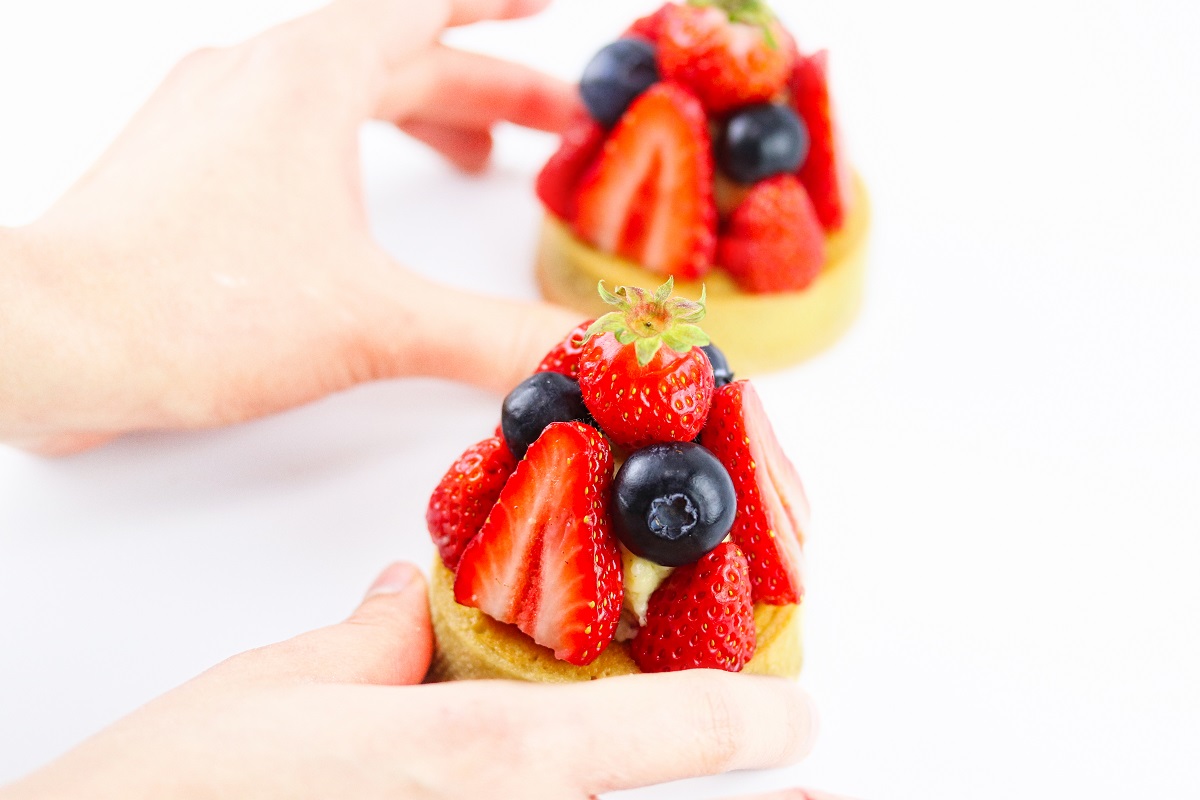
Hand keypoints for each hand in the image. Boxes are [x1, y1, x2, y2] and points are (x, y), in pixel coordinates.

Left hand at [0, 0, 583, 455]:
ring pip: (339, 95)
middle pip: (396, 58)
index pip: (425, 5)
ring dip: (417, 120)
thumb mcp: (373, 321)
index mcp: (310, 76)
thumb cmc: (187, 305)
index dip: (496, 6)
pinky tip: (361, 208)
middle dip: (483, 89)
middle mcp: (257, 79)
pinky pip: (287, 134)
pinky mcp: (180, 172)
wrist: (47, 339)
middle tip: (547, 125)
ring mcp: (211, 121)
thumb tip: (573, 349)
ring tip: (471, 164)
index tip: (545, 10)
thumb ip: (488, 334)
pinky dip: (349, 154)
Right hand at [0, 563, 848, 799]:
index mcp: (476, 764)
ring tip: (737, 783)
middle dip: (729, 786)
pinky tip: (579, 786)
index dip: (743, 722)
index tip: (804, 718)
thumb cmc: (173, 798)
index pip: (658, 736)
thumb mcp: (282, 687)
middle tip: (791, 767)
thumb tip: (403, 601)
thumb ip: (371, 638)